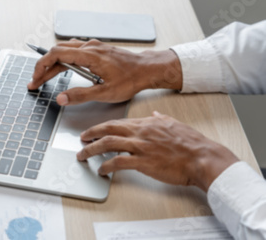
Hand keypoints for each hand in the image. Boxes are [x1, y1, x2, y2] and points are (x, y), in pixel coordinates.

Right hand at [27, 39, 182, 104]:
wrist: (148, 69)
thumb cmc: (131, 79)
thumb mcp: (105, 92)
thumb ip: (81, 95)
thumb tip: (61, 98)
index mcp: (89, 56)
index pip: (56, 55)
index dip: (42, 66)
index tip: (35, 78)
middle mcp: (89, 47)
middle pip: (57, 51)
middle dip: (43, 67)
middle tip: (35, 81)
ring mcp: (93, 47)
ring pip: (64, 50)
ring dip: (52, 63)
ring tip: (45, 77)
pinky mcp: (97, 49)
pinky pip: (74, 50)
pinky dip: (63, 59)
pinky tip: (62, 68)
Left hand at [76, 111, 238, 191]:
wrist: (202, 158)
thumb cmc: (191, 143)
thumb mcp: (174, 123)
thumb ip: (161, 119)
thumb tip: (155, 114)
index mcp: (146, 123)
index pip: (118, 122)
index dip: (102, 126)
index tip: (94, 130)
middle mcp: (140, 132)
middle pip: (108, 129)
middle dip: (91, 133)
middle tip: (81, 138)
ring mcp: (141, 146)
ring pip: (108, 144)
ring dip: (92, 149)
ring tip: (83, 155)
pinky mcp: (143, 162)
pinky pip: (118, 162)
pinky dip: (107, 166)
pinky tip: (101, 170)